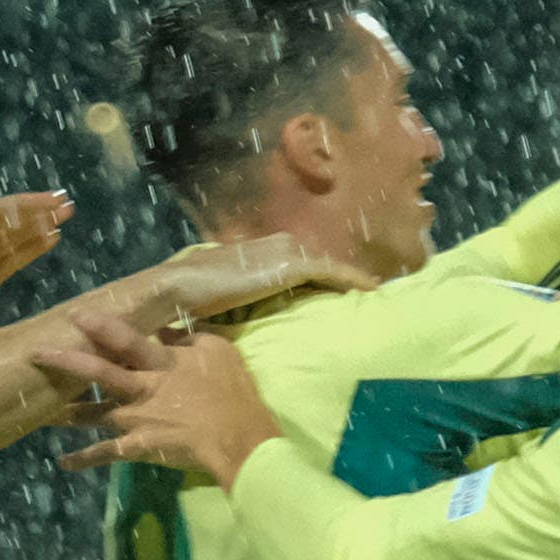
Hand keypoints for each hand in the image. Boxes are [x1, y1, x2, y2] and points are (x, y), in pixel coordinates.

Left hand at [0, 192, 71, 359]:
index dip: (16, 206)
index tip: (44, 201)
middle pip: (4, 221)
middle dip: (33, 211)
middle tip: (64, 204)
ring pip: (12, 238)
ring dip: (37, 226)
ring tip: (64, 216)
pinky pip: (13, 260)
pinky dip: (33, 249)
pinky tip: (52, 240)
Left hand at [39, 310, 282, 486]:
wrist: (238, 439)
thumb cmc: (233, 392)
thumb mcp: (218, 350)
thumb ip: (188, 337)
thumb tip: (163, 328)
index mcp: (161, 362)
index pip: (125, 339)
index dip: (99, 326)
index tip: (75, 315)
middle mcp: (142, 388)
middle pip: (98, 372)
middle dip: (66, 361)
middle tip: (36, 354)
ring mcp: (137, 420)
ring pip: (94, 414)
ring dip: (66, 412)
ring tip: (42, 410)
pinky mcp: (138, 447)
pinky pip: (106, 454)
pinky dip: (84, 459)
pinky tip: (62, 463)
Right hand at [126, 233, 377, 328]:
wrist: (179, 287)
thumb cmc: (193, 297)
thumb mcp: (223, 296)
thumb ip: (241, 298)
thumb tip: (240, 314)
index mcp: (264, 249)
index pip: (304, 262)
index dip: (326, 275)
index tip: (346, 289)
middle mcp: (280, 244)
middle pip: (322, 262)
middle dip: (346, 276)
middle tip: (373, 291)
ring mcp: (287, 252)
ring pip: (331, 266)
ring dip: (354, 280)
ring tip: (379, 292)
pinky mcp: (291, 266)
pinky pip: (333, 273)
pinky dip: (354, 281)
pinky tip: (373, 292)